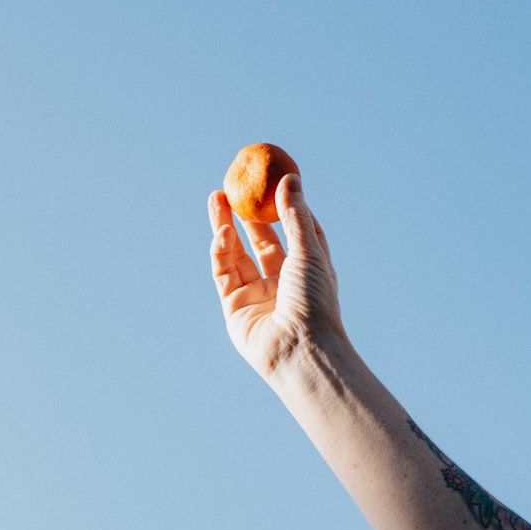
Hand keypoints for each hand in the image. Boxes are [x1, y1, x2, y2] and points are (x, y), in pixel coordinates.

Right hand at [208, 173, 344, 380]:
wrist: (301, 351)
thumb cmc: (314, 302)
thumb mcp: (308, 252)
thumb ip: (295, 216)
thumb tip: (290, 178)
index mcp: (307, 269)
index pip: (296, 232)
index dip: (283, 207)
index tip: (272, 183)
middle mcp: (282, 282)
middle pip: (260, 241)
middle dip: (245, 215)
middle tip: (232, 188)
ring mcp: (257, 295)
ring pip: (237, 254)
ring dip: (225, 226)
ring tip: (216, 198)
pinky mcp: (235, 308)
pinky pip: (224, 274)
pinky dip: (221, 252)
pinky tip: (221, 233)